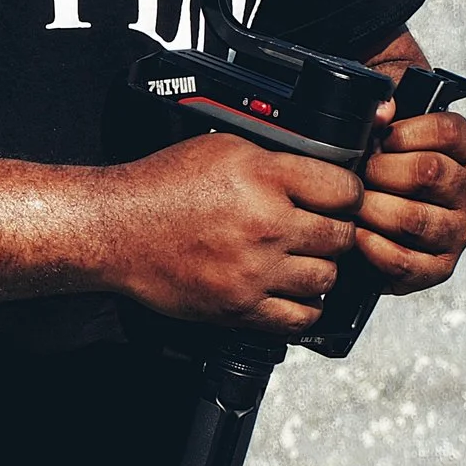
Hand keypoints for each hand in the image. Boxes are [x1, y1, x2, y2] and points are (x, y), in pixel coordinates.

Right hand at [92, 130, 360, 331]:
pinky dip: (304, 306)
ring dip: (322, 269)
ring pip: (326, 278)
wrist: (117, 229)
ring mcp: (254, 271)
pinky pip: (299, 317)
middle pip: (341, 236)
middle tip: (321, 228)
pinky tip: (292, 291)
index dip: (348, 193)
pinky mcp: (240, 307)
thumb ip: (275, 158)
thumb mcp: (223, 147)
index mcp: (264, 178)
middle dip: (336, 231)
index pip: (344, 189)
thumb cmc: (162, 186)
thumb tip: (318, 166)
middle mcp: (265, 224)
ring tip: (304, 259)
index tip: (339, 197)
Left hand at [353, 101, 465, 294]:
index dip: (406, 132)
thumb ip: (382, 114)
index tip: (381, 139)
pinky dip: (373, 248)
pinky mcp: (439, 268)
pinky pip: (405, 261)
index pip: (449, 131)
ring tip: (353, 205)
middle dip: (381, 171)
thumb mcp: (383, 137)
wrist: (370, 225)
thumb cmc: (380, 174)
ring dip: (372, 209)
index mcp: (465, 152)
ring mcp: (457, 232)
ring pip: (414, 217)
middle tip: (359, 174)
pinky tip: (358, 235)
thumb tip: (382, 109)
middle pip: (429, 172)